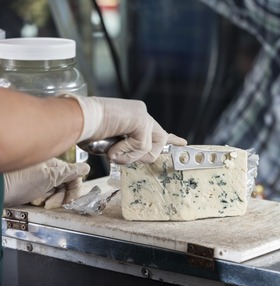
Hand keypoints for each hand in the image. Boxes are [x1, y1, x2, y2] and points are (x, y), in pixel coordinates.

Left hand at [4, 158, 89, 208]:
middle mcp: (49, 170)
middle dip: (60, 196)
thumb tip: (86, 167)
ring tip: (39, 201)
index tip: (71, 200)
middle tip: (51, 203)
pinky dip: (41, 200)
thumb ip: (70, 172)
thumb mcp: (50, 176)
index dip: (74, 189)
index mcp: (55, 164)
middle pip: (65, 185)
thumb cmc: (20, 180)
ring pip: (55, 192)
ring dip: (50, 199)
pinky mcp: (32, 189)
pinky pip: (44, 196)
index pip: (74, 176)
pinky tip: (34, 200)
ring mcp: (40, 180)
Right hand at [62, 94, 186, 163]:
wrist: (76, 119)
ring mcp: (142, 115)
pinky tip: (112, 145)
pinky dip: (124, 153)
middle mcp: (140, 113)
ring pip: (149, 149)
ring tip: (112, 148)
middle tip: (119, 153)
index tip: (183, 142)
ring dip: (129, 156)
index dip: (171, 138)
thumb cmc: (86, 132)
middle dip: (140, 156)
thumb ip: (125, 149)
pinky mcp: (141, 120)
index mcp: (134, 117)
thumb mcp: (110, 144)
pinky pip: (142, 148)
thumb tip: (129, 158)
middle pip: (159, 144)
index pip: (157, 129)